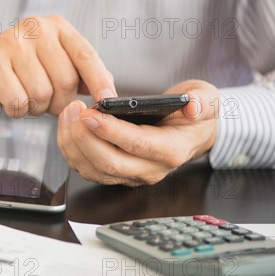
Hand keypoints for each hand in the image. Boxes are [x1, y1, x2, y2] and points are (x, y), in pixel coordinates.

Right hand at [0, 15, 115, 117]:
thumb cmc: (19, 72)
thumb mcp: (52, 65)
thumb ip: (81, 74)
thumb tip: (109, 94)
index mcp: (56, 27)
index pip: (85, 55)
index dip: (99, 81)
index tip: (108, 101)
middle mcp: (35, 28)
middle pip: (65, 80)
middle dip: (59, 103)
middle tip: (46, 103)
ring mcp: (11, 42)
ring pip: (41, 93)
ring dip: (35, 107)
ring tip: (25, 98)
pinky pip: (18, 100)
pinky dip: (17, 110)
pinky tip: (9, 101)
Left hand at [57, 80, 219, 185]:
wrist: (192, 133)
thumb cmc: (195, 116)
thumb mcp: (207, 100)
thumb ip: (201, 102)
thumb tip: (191, 105)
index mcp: (171, 151)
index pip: (136, 145)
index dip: (110, 131)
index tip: (89, 114)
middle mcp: (150, 169)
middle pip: (109, 162)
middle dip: (85, 137)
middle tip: (74, 111)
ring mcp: (131, 175)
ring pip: (94, 170)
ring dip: (74, 144)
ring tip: (68, 115)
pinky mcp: (116, 174)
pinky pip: (87, 169)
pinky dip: (72, 150)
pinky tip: (68, 127)